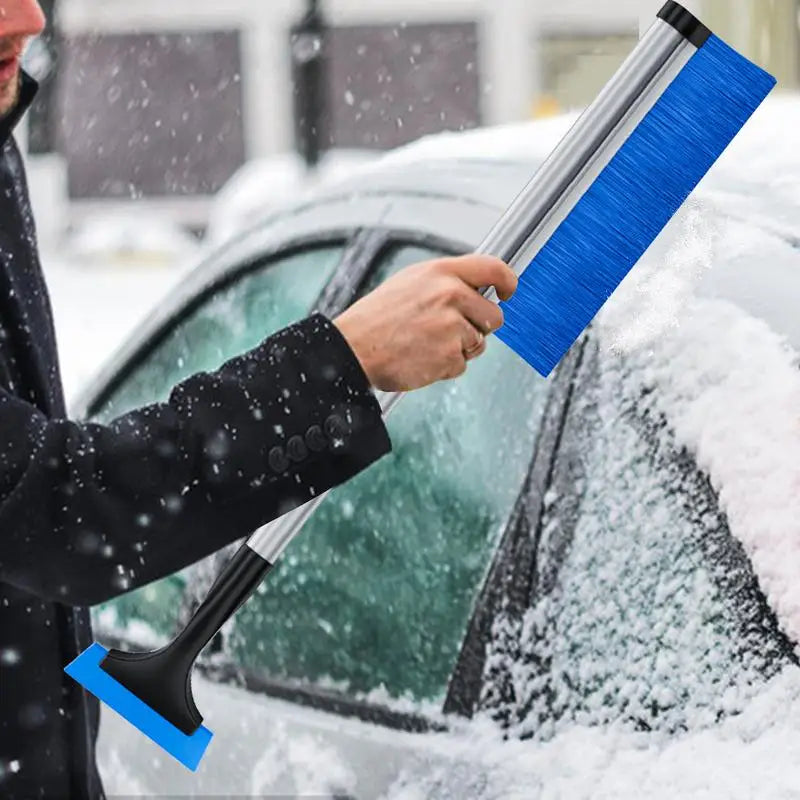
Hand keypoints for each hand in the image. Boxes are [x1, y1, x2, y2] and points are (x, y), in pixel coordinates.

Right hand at [334, 254, 516, 391]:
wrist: (353, 348)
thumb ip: (445, 282)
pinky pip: (462, 365)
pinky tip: (422, 357)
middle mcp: (450, 295)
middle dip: (478, 327)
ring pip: (478, 343)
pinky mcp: (449, 355)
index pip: (494, 269)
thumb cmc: (377, 318)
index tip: (508, 293)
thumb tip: (476, 289)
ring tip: (426, 343)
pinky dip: (445, 366)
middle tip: (448, 331)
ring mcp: (452, 326)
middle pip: (493, 316)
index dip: (508, 282)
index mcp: (441, 272)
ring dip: (459, 349)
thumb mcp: (410, 283)